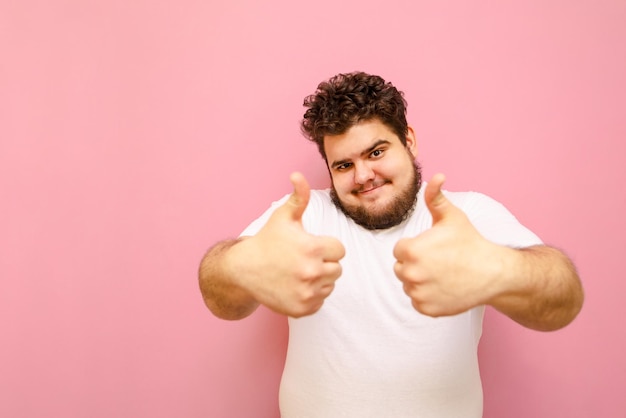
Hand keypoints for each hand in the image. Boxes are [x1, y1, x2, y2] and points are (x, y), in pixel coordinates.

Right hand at [228, 172, 344, 316]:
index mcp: (313, 249)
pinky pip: (320, 301)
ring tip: (298, 272)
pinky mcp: (302, 309)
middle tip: (302, 259)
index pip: (340, 250)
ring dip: (319, 280)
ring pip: (330, 285)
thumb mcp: (283, 217)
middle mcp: (312, 272)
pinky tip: (295, 285)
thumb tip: (298, 175)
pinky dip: (311, 295)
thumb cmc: (267, 240)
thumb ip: (299, 196)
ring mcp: (307, 293)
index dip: (326, 246)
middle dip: (324, 263)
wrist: (244, 269)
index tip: (310, 245)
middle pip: (337, 269)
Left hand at [393, 173, 506, 316]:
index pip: (400, 250)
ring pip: (409, 285)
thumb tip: (436, 176)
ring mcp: (418, 294)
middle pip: (401, 268)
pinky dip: (428, 297)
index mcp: (411, 250)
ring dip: (421, 281)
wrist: (494, 273)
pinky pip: (418, 301)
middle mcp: (410, 274)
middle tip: (440, 262)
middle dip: (416, 264)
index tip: (435, 248)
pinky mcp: (426, 309)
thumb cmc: (471, 242)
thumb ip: (436, 197)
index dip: (416, 247)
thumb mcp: (452, 216)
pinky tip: (445, 288)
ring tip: (443, 274)